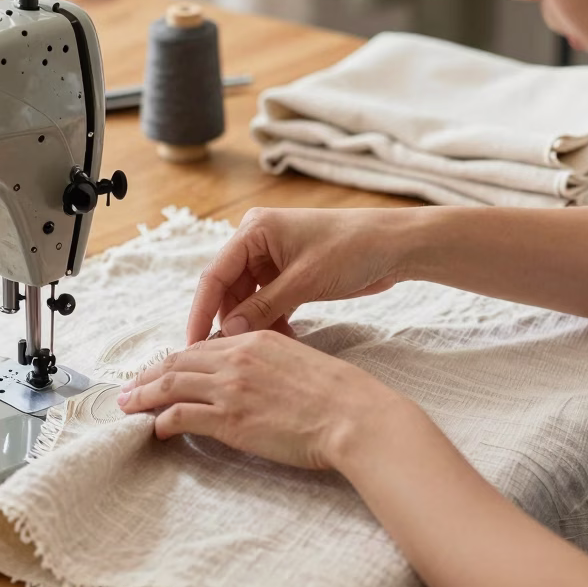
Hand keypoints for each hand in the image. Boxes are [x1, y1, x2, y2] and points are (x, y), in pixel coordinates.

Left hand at [116, 330, 414, 470]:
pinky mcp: (229, 419)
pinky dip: (162, 421)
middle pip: (177, 362)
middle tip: (128, 387)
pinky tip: (156, 429)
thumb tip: (252, 378)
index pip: (201, 346)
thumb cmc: (339, 395)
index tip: (160, 370)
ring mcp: (230, 388)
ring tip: (127, 406)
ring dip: (143, 396)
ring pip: (170, 386)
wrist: (353, 416)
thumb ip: (268, 363)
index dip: (174, 359)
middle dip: (148, 376)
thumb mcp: (298, 362)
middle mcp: (237, 358)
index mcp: (255, 340)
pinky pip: (181, 416)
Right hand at [188, 207, 408, 343]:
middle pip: (228, 289)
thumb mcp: (305, 280)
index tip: (193, 345)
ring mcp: (273, 258)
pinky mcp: (289, 275)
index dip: (202, 312)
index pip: (214, 275)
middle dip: (231, 321)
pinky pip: (268, 302)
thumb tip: (228, 333)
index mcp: (253, 230)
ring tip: (267, 349)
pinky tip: (284, 340)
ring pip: (248, 299)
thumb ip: (264, 307)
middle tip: (231, 356)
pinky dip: (273, 321)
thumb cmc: (352, 250)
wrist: (394, 246)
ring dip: (255, 325)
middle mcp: (257, 241)